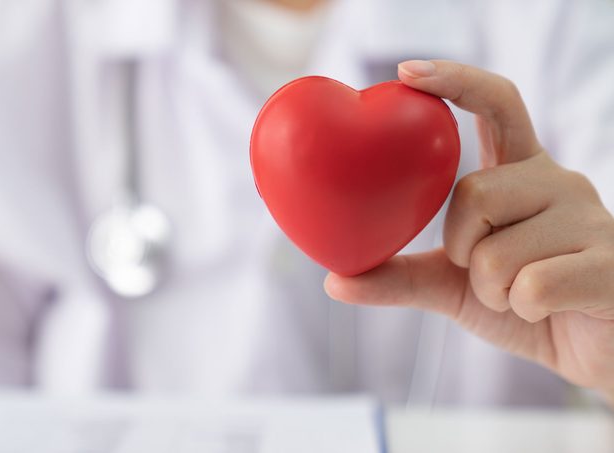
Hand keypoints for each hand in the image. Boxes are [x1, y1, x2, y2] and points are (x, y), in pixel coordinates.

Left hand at [324, 60, 613, 402]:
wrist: (591, 349)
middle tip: (483, 271)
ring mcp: (590, 218)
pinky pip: (533, 286)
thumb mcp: (453, 286)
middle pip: (474, 193)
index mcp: (520, 174)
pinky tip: (547, 310)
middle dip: (462, 249)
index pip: (497, 105)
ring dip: (493, 291)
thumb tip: (334, 280)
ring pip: (498, 252)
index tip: (407, 72)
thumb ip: (400, 276)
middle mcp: (557, 181)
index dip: (456, 82)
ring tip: (520, 296)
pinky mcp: (610, 262)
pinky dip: (524, 310)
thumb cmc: (521, 306)